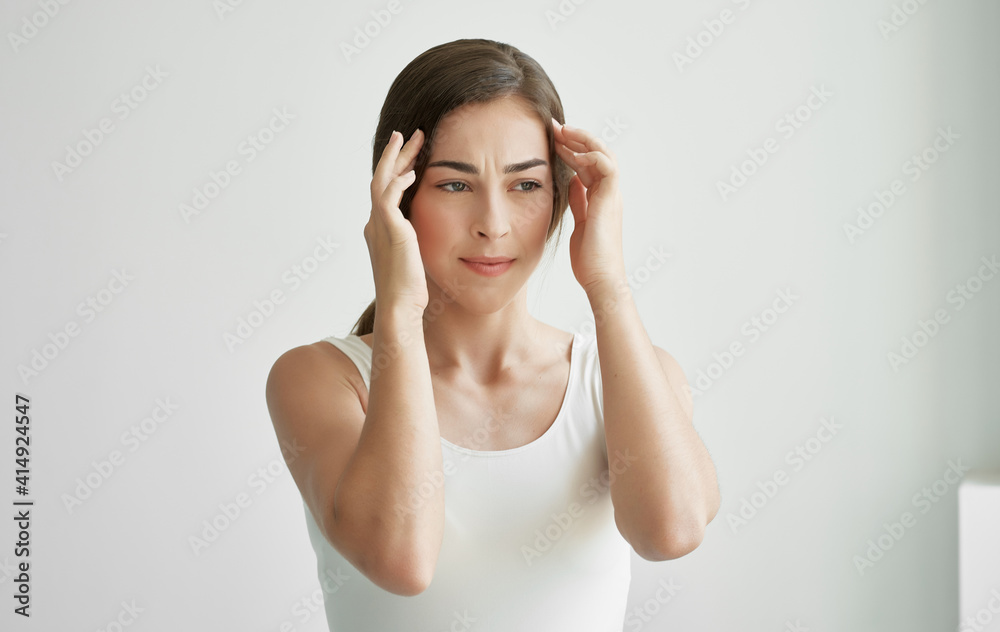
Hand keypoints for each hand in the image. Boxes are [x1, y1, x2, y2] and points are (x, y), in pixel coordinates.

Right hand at [363, 128, 428, 311]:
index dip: (398, 169)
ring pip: (382, 180)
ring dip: (397, 158)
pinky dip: (399, 181)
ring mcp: (379, 226)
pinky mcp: (389, 230)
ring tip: (413, 139)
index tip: (412, 156)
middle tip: (409, 134)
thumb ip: (416, 241)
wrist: (400, 307)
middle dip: (396, 155)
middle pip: (381, 178)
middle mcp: (375, 224)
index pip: (386, 190)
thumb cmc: (411, 290)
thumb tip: (430, 234)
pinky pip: (388, 196)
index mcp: (380, 229)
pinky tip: (413, 172)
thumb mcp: (414, 258)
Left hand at [551, 118, 626, 295]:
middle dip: (575, 138)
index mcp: (600, 198)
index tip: (551, 139)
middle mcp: (609, 193)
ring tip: (562, 131)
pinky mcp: (610, 200)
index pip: (588, 164)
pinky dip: (592, 155)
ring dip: (583, 140)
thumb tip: (571, 182)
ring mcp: (611, 195)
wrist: (600, 279)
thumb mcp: (579, 222)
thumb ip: (578, 201)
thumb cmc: (589, 259)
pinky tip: (572, 153)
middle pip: (597, 153)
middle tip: (553, 127)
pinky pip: (607, 167)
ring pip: (604, 154)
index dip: (571, 149)